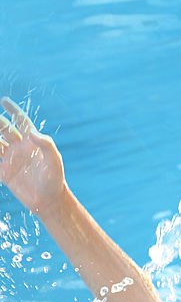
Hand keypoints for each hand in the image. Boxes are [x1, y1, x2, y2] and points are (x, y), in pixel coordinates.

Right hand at [0, 98, 65, 215]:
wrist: (49, 201)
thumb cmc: (55, 179)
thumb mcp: (54, 161)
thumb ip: (46, 144)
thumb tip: (31, 133)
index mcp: (32, 141)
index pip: (20, 121)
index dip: (13, 110)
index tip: (4, 100)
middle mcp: (19, 147)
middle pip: (3, 128)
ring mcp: (10, 159)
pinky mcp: (4, 173)